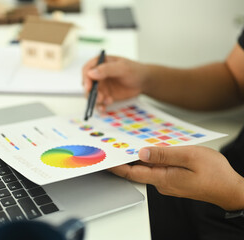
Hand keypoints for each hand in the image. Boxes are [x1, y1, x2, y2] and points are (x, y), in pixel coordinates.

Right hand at [82, 56, 147, 110]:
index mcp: (100, 63)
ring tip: (107, 101)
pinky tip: (104, 108)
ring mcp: (101, 86)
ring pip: (92, 95)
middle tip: (100, 98)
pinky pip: (98, 102)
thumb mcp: (122, 68)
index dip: (86, 79)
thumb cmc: (134, 71)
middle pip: (87, 84)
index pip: (87, 70)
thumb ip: (106, 69)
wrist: (143, 82)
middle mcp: (98, 75)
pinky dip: (100, 106)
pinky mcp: (105, 95)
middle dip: (91, 93)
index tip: (89, 88)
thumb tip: (90, 73)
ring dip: (96, 100)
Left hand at [109, 146, 243, 210]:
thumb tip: (142, 152)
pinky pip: (156, 169)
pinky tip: (150, 150)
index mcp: (163, 178)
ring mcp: (167, 183)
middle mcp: (162, 183)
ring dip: (138, 158)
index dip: (116, 166)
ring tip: (128, 143)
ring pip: (147, 169)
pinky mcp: (173, 180)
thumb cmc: (215, 174)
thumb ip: (164, 154)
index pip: (132, 173)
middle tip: (114, 145)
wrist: (230, 189)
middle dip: (125, 158)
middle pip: (137, 170)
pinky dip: (150, 160)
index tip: (104, 159)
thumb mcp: (189, 156)